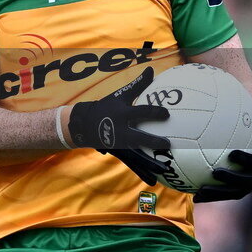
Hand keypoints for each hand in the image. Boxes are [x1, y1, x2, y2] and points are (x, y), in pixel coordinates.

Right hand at [68, 67, 172, 184]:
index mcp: (123, 115)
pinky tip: (153, 182)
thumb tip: (152, 69)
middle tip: (167, 144)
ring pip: (137, 156)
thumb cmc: (106, 107)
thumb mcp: (120, 95)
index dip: (154, 112)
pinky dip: (142, 172)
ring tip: (165, 171)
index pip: (140, 112)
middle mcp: (121, 130)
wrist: (84, 124)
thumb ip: (138, 84)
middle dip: (152, 141)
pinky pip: (133, 164)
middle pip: (138, 137)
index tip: (167, 113)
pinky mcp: (120, 153)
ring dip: (150, 164)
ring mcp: (120, 144)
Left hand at [194, 115, 251, 202]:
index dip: (246, 160)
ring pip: (233, 193)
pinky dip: (210, 196)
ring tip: (200, 191)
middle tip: (215, 172)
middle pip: (246, 182)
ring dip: (217, 193)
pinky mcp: (238, 192)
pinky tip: (194, 196)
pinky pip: (224, 195)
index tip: (232, 153)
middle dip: (231, 178)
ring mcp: (249, 187)